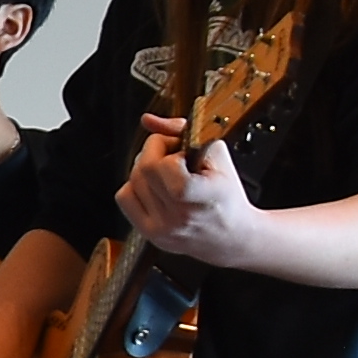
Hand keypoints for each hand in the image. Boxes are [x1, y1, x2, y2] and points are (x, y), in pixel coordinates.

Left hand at [116, 126, 273, 264]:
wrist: (232, 236)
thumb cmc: (227, 194)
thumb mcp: (217, 156)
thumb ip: (183, 132)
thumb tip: (148, 120)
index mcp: (206, 197)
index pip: (167, 166)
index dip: (166, 147)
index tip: (179, 147)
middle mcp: (182, 217)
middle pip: (144, 170)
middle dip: (155, 151)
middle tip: (173, 154)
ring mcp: (163, 229)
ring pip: (133, 181)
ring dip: (146, 168)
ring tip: (167, 172)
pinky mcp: (150, 235)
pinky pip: (125, 198)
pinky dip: (136, 186)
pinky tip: (155, 187)